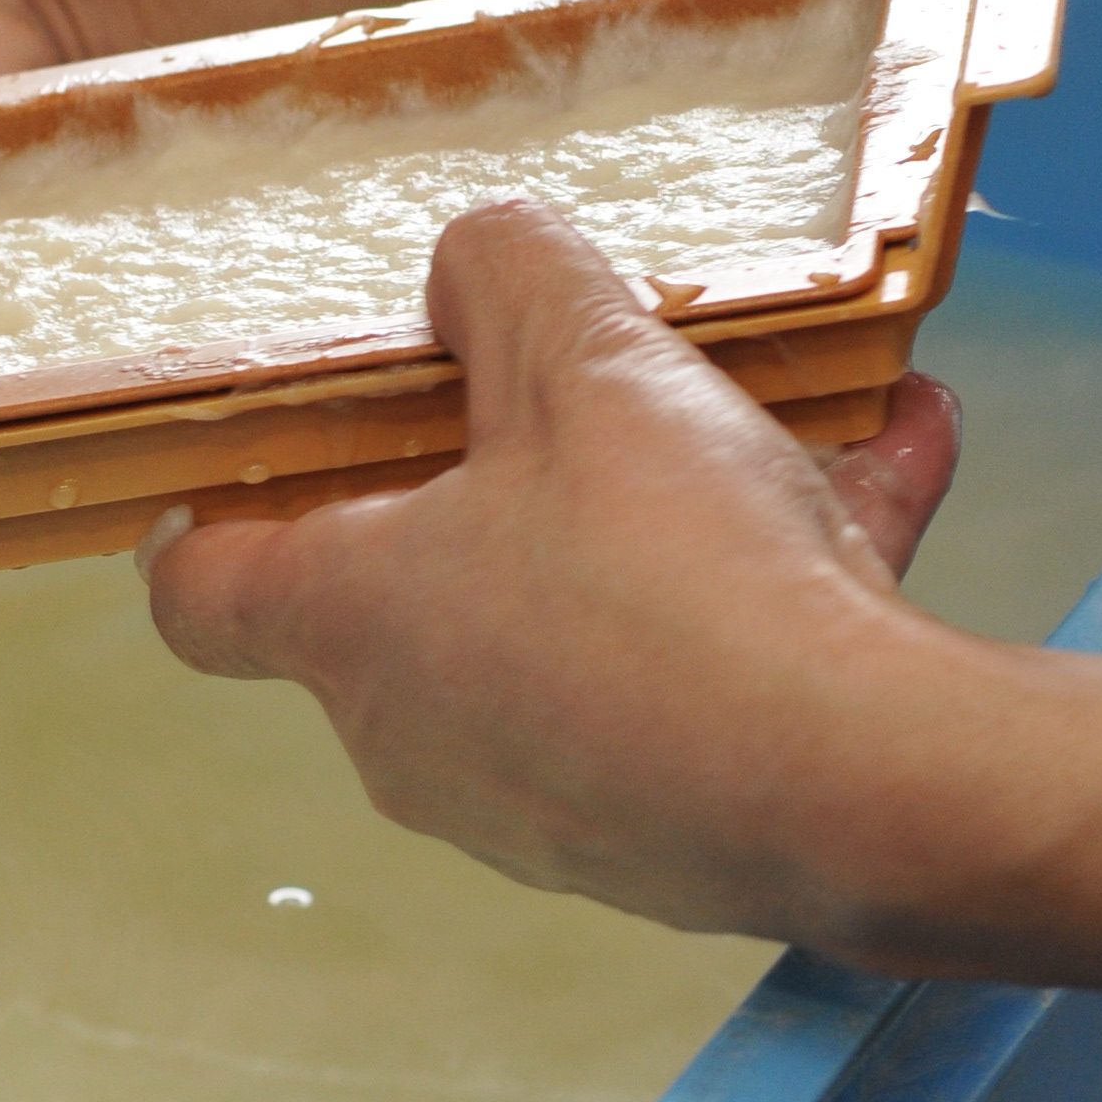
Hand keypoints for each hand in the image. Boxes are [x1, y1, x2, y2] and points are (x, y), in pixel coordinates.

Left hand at [145, 200, 962, 946]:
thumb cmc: (682, 578)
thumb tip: (472, 265)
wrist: (873, 791)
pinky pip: (705, 676)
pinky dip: (780, 580)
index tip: (255, 454)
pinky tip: (899, 454)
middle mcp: (421, 732)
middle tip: (581, 390)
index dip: (212, 511)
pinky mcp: (673, 836)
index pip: (202, 589)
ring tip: (788, 413)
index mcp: (354, 619)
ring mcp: (545, 799)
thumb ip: (508, 278)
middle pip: (416, 584)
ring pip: (584, 619)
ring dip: (669, 515)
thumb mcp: (588, 361)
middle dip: (501, 477)